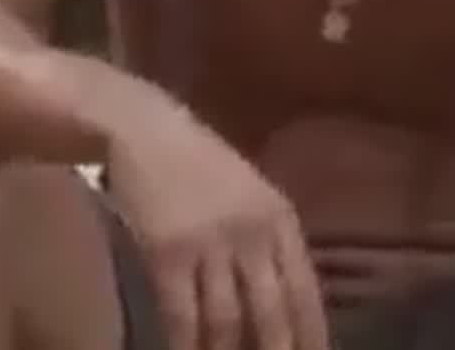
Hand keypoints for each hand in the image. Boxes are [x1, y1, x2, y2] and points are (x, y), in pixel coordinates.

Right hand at [106, 102, 327, 349]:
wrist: (143, 127)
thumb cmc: (196, 161)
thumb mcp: (249, 192)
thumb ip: (268, 241)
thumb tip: (281, 304)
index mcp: (280, 218)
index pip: (305, 293)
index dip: (311, 338)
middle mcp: (253, 233)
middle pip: (272, 317)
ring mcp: (211, 243)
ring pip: (227, 323)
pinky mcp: (168, 252)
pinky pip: (182, 316)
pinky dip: (185, 347)